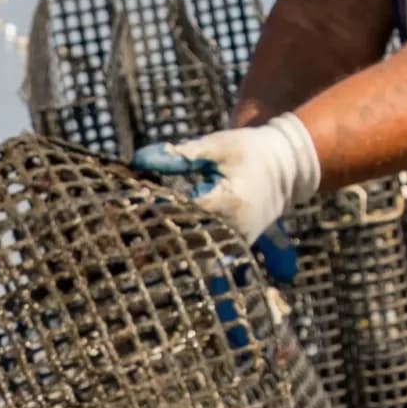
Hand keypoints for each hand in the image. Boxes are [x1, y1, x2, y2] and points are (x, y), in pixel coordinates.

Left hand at [132, 115, 320, 244]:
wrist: (287, 165)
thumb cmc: (248, 150)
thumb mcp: (215, 147)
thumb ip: (177, 156)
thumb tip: (137, 161)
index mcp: (229, 201)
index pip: (181, 213)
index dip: (150, 214)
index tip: (120, 215)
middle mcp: (235, 227)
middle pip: (184, 240)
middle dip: (151, 243)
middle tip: (119, 251)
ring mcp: (238, 240)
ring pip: (194, 252)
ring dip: (163, 254)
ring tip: (132, 260)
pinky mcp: (237, 245)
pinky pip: (205, 253)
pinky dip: (181, 253)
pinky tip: (152, 260)